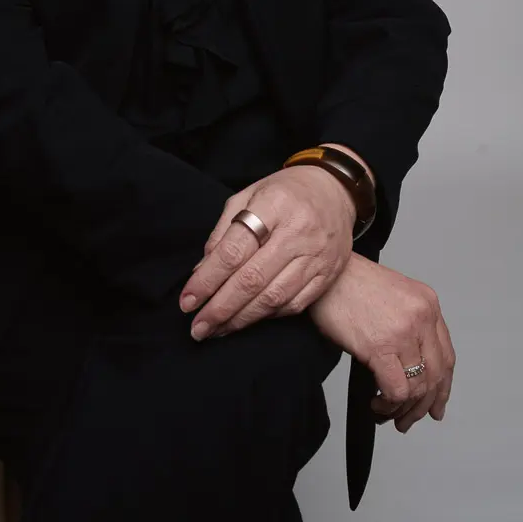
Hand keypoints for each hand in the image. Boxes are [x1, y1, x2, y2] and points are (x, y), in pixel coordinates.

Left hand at [178, 165, 357, 339]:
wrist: (335, 191)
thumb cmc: (285, 192)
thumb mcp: (248, 195)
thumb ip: (224, 231)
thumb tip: (202, 270)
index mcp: (274, 205)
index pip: (234, 250)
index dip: (207, 279)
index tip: (187, 301)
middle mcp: (298, 231)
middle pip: (252, 279)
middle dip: (220, 308)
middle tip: (198, 327)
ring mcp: (317, 255)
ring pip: (274, 298)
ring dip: (241, 319)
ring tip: (217, 330)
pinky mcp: (328, 274)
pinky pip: (294, 304)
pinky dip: (267, 316)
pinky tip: (248, 319)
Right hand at [307, 252, 455, 431]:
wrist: (325, 273)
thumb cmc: (350, 283)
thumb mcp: (393, 296)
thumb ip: (409, 325)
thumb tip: (410, 366)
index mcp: (427, 303)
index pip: (447, 357)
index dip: (443, 387)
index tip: (435, 404)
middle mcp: (422, 317)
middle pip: (436, 375)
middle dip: (423, 405)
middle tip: (409, 419)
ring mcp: (404, 332)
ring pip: (418, 387)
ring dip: (404, 409)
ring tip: (387, 413)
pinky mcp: (380, 346)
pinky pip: (397, 390)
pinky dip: (388, 405)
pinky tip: (377, 404)